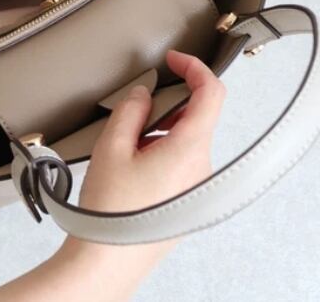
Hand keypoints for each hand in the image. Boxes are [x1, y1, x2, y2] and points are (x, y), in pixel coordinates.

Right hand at [0, 52, 226, 301]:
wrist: (108, 261)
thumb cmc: (112, 211)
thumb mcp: (113, 147)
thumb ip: (131, 110)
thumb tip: (142, 95)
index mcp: (189, 148)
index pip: (211, 94)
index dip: (195, 67)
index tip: (176, 59)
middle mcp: (201, 166)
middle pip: (198, 115)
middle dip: (168, 102)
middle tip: (137, 108)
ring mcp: (197, 184)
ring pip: (188, 137)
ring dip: (162, 127)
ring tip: (127, 143)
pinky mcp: (189, 197)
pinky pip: (183, 158)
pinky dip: (163, 147)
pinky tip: (134, 162)